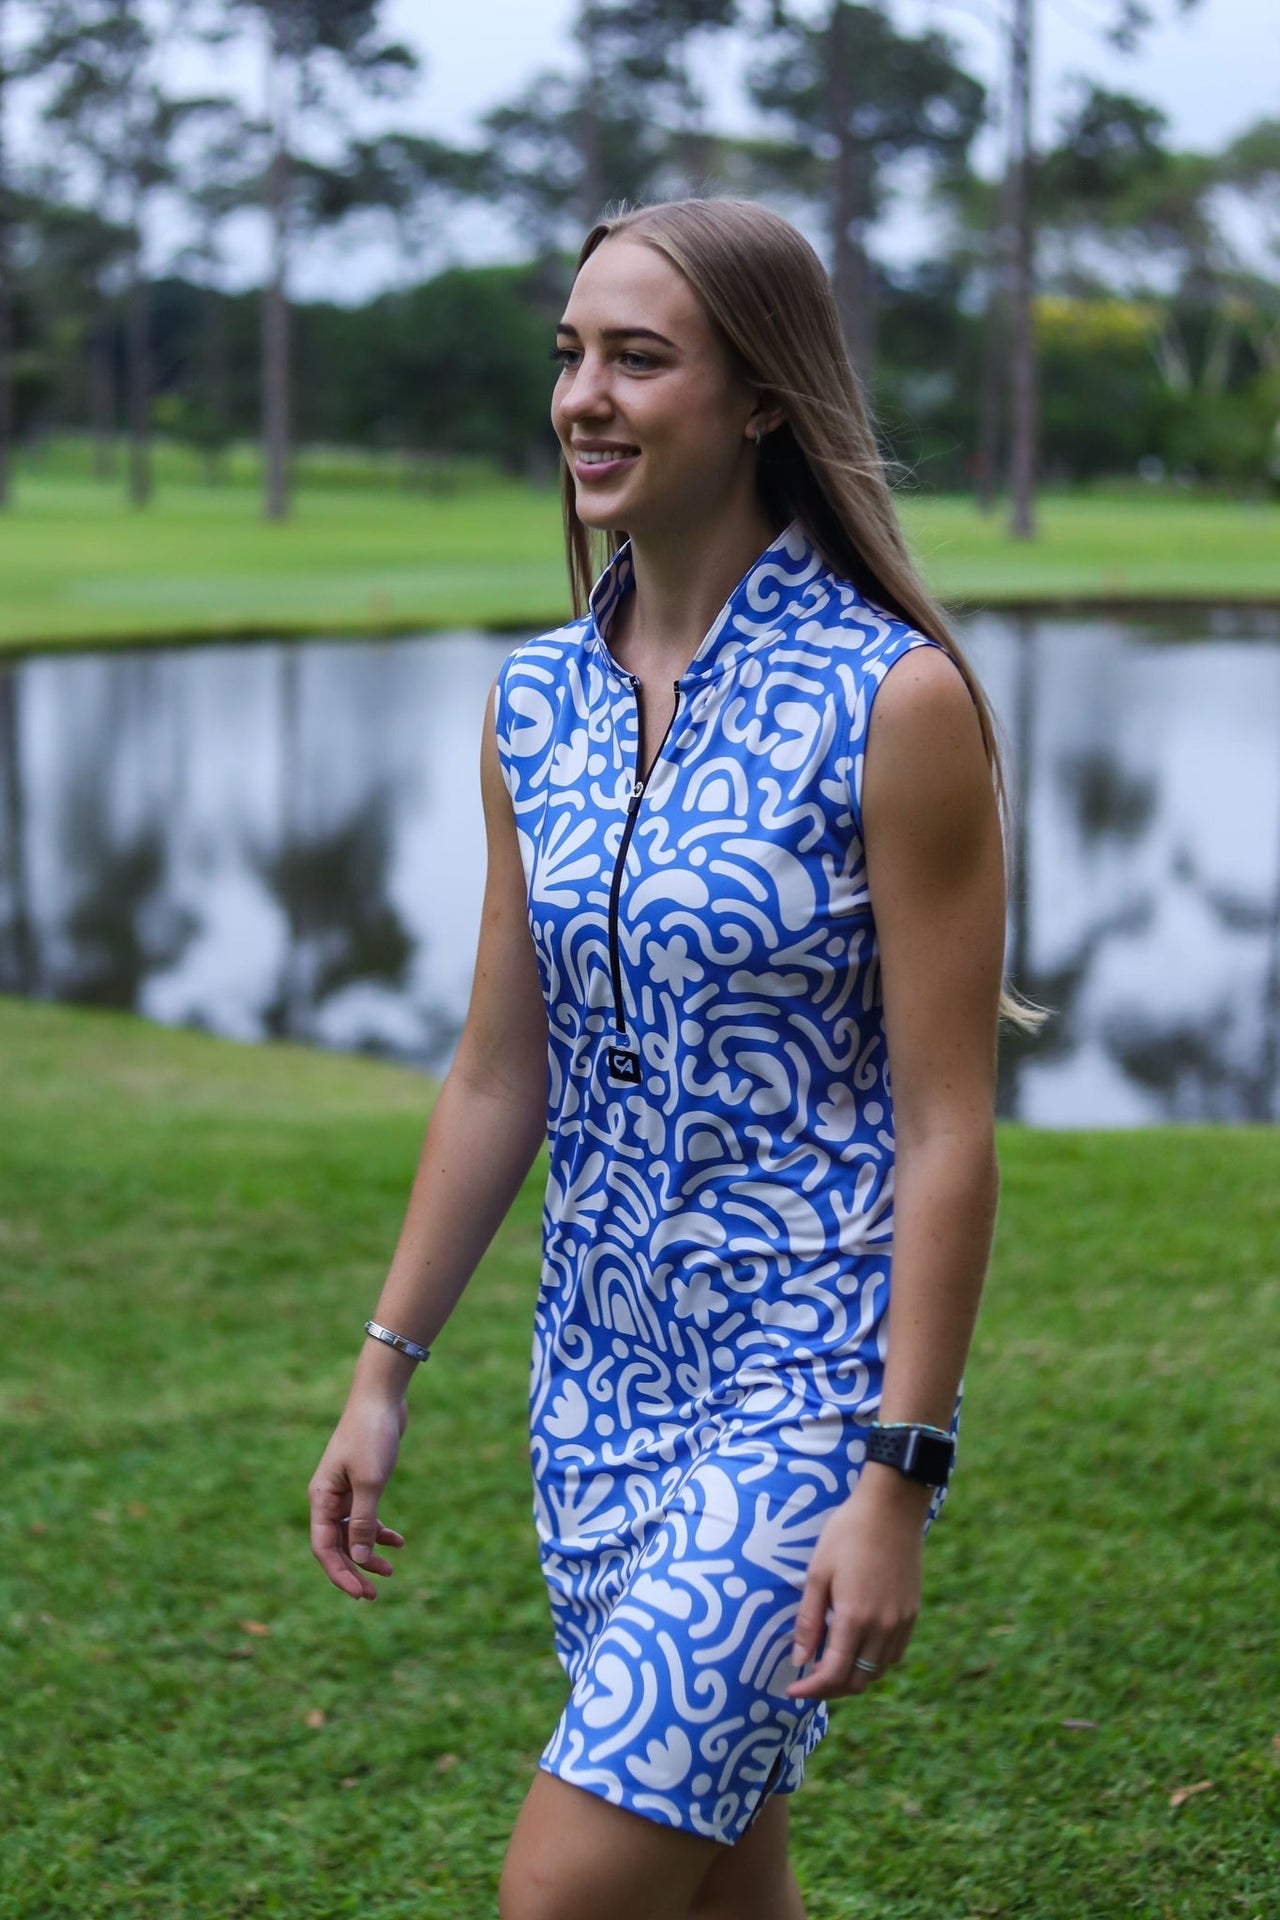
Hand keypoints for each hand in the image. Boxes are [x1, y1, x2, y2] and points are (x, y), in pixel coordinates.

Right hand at [308, 1391, 408, 1599]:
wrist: (382, 1397)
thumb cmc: (372, 1435)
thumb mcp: (370, 1482)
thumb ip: (364, 1521)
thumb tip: (358, 1558)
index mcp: (321, 1497)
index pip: (323, 1547)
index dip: (339, 1574)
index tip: (359, 1593)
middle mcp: (328, 1497)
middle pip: (336, 1545)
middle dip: (353, 1570)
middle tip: (373, 1595)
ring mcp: (345, 1490)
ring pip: (352, 1533)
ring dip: (368, 1553)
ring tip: (390, 1571)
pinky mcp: (362, 1482)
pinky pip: (367, 1516)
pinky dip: (380, 1531)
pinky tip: (399, 1542)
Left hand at [785, 1464, 928, 1699]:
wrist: (891, 1508)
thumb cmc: (847, 1534)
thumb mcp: (818, 1573)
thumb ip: (809, 1620)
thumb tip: (799, 1660)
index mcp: (855, 1618)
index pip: (833, 1674)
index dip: (811, 1689)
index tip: (791, 1691)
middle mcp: (882, 1628)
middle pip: (857, 1681)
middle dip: (830, 1689)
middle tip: (808, 1680)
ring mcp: (901, 1622)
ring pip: (877, 1671)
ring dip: (852, 1678)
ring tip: (830, 1666)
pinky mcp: (912, 1614)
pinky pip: (893, 1654)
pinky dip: (873, 1663)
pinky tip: (857, 1650)